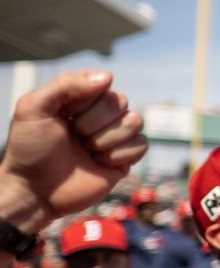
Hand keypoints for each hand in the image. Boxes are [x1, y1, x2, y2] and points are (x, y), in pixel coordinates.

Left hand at [0, 70, 146, 232]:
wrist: (36, 191)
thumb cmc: (30, 149)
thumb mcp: (33, 108)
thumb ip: (66, 84)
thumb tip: (108, 76)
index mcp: (80, 99)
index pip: (102, 85)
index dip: (84, 103)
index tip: (64, 118)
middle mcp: (100, 115)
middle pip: (121, 102)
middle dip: (94, 123)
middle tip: (75, 137)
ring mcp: (114, 136)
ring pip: (135, 121)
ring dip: (106, 140)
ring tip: (87, 151)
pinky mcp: (125, 158)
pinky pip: (141, 145)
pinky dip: (119, 155)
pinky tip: (100, 163)